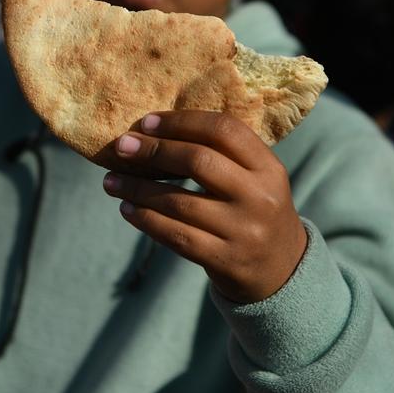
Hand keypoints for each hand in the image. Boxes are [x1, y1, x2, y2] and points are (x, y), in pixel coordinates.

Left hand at [100, 110, 307, 303]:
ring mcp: (243, 231)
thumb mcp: (255, 178)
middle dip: (154, 151)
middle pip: (198, 161)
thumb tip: (153, 132)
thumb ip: (221, 154)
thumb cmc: (254, 211)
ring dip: (138, 189)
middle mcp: (259, 197)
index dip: (182, 122)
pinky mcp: (225, 260)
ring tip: (112, 181)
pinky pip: (175, 235)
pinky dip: (145, 219)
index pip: (224, 130)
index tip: (147, 122)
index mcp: (269, 167)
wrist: (282, 270)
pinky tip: (127, 208)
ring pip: (178, 202)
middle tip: (122, 147)